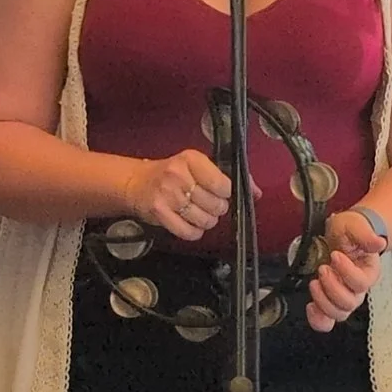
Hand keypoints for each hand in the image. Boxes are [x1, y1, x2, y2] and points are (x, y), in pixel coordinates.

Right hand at [122, 150, 238, 242]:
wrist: (136, 182)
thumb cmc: (171, 174)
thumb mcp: (198, 167)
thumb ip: (228, 177)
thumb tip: (256, 192)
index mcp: (191, 159)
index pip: (223, 184)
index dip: (226, 193)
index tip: (221, 192)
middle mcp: (178, 175)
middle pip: (216, 204)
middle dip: (217, 208)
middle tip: (207, 203)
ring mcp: (168, 195)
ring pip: (205, 220)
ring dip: (206, 221)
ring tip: (197, 212)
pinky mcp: (159, 213)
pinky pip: (189, 232)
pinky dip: (194, 231)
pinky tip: (189, 222)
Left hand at [306, 208, 387, 331]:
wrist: (343, 235)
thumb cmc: (349, 232)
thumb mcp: (355, 226)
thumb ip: (366, 234)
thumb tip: (378, 241)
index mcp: (368, 272)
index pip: (362, 282)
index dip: (347, 272)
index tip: (335, 255)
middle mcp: (357, 289)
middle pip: (350, 303)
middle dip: (332, 287)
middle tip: (323, 268)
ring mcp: (343, 296)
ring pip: (339, 314)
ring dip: (323, 301)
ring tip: (314, 283)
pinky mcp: (329, 301)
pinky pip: (326, 321)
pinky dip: (317, 319)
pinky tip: (311, 306)